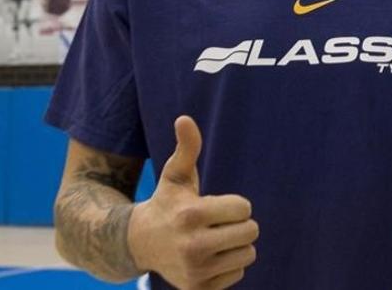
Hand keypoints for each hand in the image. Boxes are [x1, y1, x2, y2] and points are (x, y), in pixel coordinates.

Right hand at [128, 116, 258, 288]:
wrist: (140, 243)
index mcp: (191, 215)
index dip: (235, 204)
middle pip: (251, 232)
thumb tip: (184, 119)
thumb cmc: (166, 203)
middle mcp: (193, 246)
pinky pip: (237, 273)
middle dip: (239, 224)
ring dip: (235, 245)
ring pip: (248, 254)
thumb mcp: (175, 175)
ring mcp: (196, 271)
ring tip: (213, 240)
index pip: (245, 208)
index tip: (216, 206)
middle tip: (218, 223)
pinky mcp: (198, 289)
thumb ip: (186, 148)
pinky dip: (227, 265)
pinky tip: (208, 258)